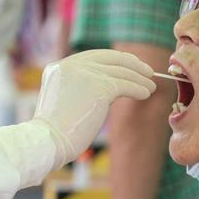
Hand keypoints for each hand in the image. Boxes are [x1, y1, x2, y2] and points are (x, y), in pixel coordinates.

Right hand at [34, 49, 155, 165]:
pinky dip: (138, 88)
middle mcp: (71, 65)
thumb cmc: (55, 132)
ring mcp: (84, 73)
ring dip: (139, 78)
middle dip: (132, 64)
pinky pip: (125, 84)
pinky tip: (145, 94)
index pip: (94, 57)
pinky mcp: (98, 86)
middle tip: (148, 72)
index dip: (116, 61)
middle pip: (110, 58)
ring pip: (120, 71)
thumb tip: (109, 88)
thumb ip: (81, 88)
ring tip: (151, 87)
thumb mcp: (64, 101)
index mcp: (59, 67)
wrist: (46, 142)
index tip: (131, 67)